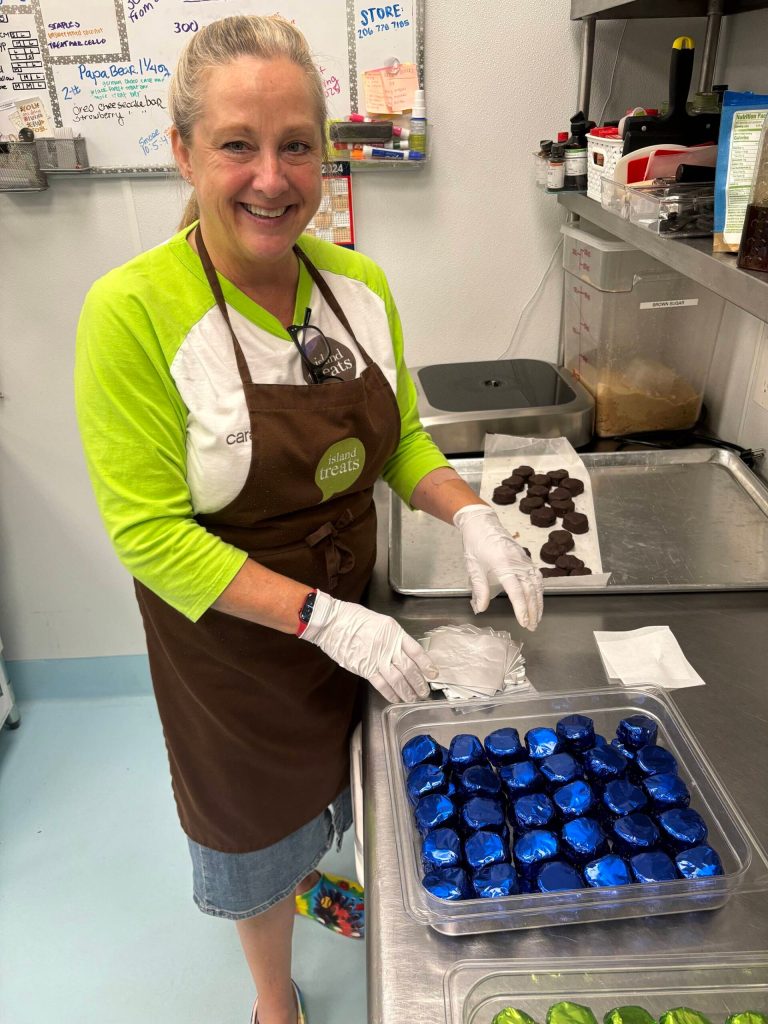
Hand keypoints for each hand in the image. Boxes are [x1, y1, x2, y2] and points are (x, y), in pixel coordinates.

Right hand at [299, 590, 437, 702]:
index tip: (433, 674)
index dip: (426, 664)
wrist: (332, 623)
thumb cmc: (354, 618)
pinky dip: (391, 693)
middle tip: (425, 692)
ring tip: (413, 698)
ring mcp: (377, 659)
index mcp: (394, 633)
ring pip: (398, 679)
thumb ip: (393, 637)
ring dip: (407, 691)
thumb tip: (403, 652)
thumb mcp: (381, 622)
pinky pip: (381, 684)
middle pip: (409, 668)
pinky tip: (397, 699)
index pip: (416, 651)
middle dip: (419, 682)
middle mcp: (389, 647)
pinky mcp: (364, 669)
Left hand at [453, 504, 542, 629]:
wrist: (482, 523)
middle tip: (532, 626)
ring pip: (537, 584)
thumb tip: (481, 609)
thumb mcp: (473, 567)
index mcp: (502, 565)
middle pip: (530, 590)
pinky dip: (540, 590)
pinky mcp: (526, 558)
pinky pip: (537, 576)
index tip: (524, 622)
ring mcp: (524, 559)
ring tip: (537, 618)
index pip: (516, 591)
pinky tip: (539, 600)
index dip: (521, 608)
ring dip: (539, 602)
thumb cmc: (475, 544)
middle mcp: (517, 562)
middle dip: (533, 610)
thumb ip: (479, 589)